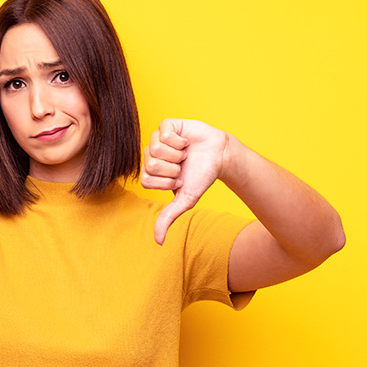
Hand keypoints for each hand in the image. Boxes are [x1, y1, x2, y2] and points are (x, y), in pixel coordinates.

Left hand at [141, 118, 228, 244]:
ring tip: (185, 155)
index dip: (165, 182)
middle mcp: (151, 155)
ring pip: (155, 148)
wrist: (220, 157)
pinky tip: (185, 143)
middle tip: (182, 166)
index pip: (146, 179)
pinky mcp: (168, 125)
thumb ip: (168, 218)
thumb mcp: (185, 200)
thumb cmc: (201, 177)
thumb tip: (158, 241)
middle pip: (150, 164)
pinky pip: (164, 133)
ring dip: (177, 155)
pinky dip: (179, 141)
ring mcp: (157, 138)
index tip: (178, 180)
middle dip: (172, 168)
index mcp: (150, 172)